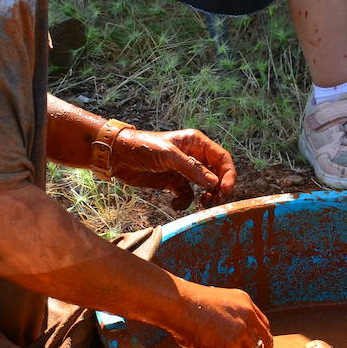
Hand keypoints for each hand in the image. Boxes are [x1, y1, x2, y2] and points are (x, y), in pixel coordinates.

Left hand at [110, 128, 236, 209]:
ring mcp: (184, 170)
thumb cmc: (143, 147)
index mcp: (196, 143)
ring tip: (203, 204)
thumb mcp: (169, 155)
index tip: (226, 190)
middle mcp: (193, 156)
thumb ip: (192, 169)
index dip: (228, 174)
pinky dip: (184, 202)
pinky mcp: (173, 182)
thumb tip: (214, 183)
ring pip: (205, 186)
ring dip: (206, 197)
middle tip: (214, 201)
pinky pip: (187, 195)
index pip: (222, 158)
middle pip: (217, 174)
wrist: (118, 156)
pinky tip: (174, 203)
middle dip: (219, 188)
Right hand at [167, 280, 271, 347]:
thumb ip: (220, 336)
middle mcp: (247, 315)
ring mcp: (240, 329)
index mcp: (244, 303)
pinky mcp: (229, 344)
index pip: (263, 325)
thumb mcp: (211, 316)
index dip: (263, 342)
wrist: (176, 303)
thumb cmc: (186, 307)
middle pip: (265, 341)